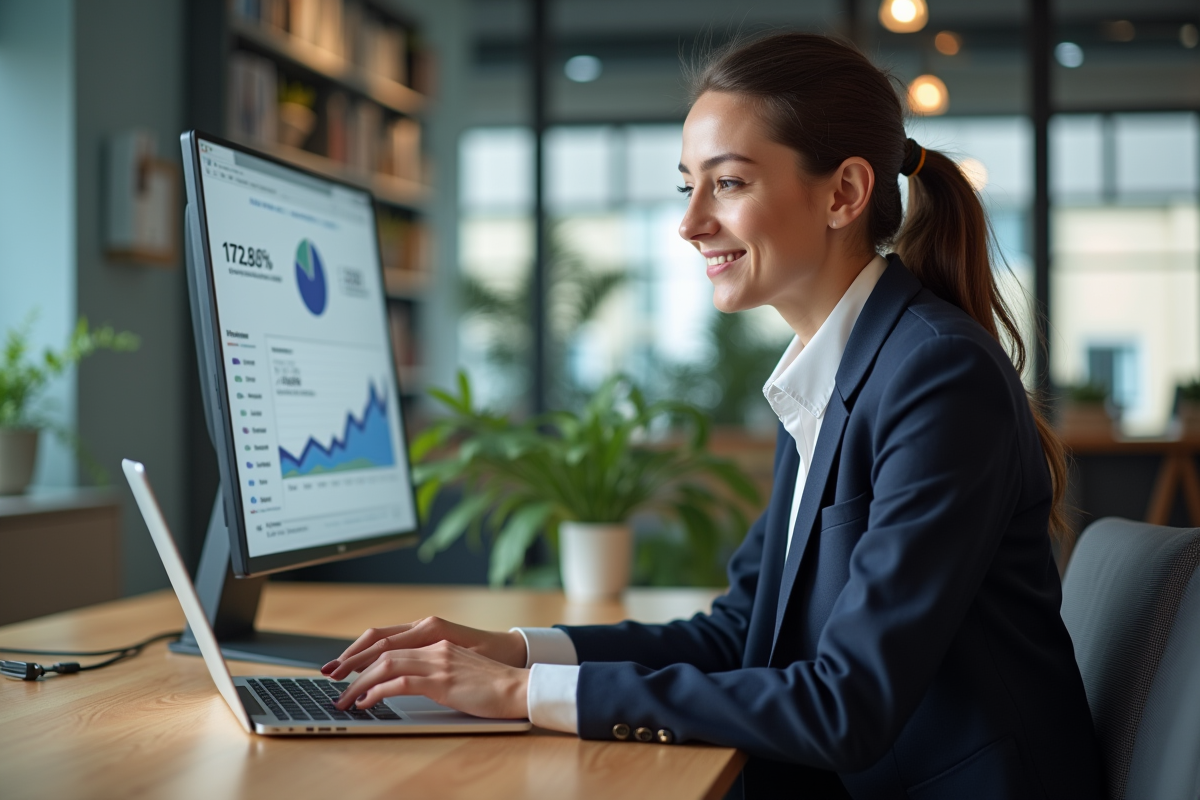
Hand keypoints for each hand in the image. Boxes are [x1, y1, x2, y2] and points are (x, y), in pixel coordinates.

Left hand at [332, 639, 529, 719]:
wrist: (519, 686)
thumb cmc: (492, 684)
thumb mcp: (458, 670)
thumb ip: (434, 668)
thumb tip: (406, 682)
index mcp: (436, 640)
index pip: (388, 639)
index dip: (361, 650)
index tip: (342, 665)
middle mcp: (434, 645)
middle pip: (381, 648)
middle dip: (352, 664)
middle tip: (331, 678)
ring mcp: (438, 661)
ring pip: (385, 664)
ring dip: (359, 682)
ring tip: (344, 697)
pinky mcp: (442, 680)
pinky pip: (400, 682)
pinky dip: (377, 691)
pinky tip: (367, 702)